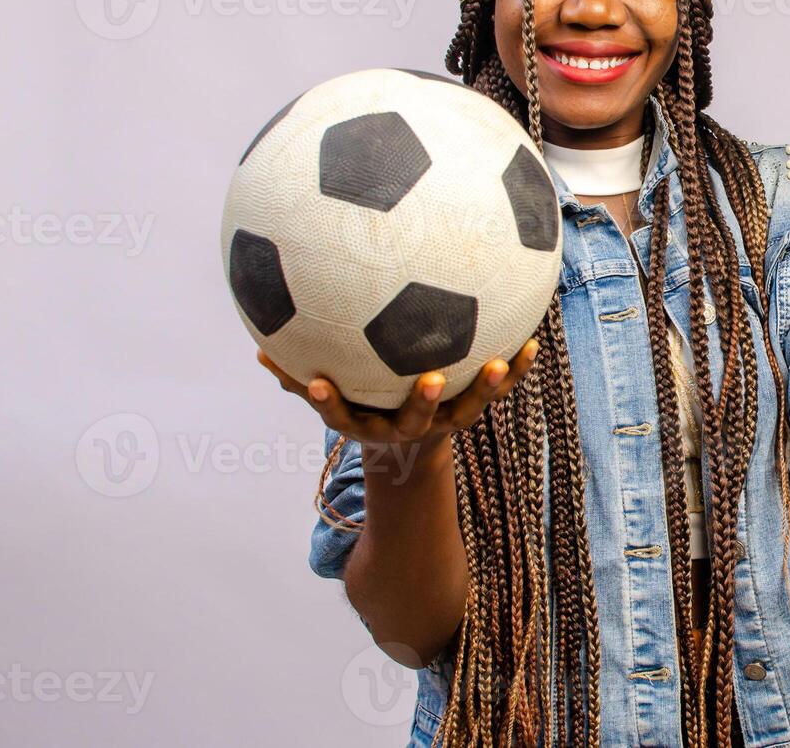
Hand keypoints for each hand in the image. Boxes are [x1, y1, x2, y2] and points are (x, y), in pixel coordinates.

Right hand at [256, 339, 539, 447]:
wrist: (409, 446)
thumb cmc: (362, 404)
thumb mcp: (333, 396)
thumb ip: (296, 375)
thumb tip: (256, 350)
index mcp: (368, 422)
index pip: (344, 417)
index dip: (330, 404)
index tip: (317, 384)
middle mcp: (409, 427)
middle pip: (416, 421)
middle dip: (423, 403)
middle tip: (430, 380)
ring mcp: (445, 421)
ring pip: (468, 409)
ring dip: (484, 388)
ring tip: (497, 363)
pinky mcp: (472, 407)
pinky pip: (499, 390)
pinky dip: (516, 370)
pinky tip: (533, 343)